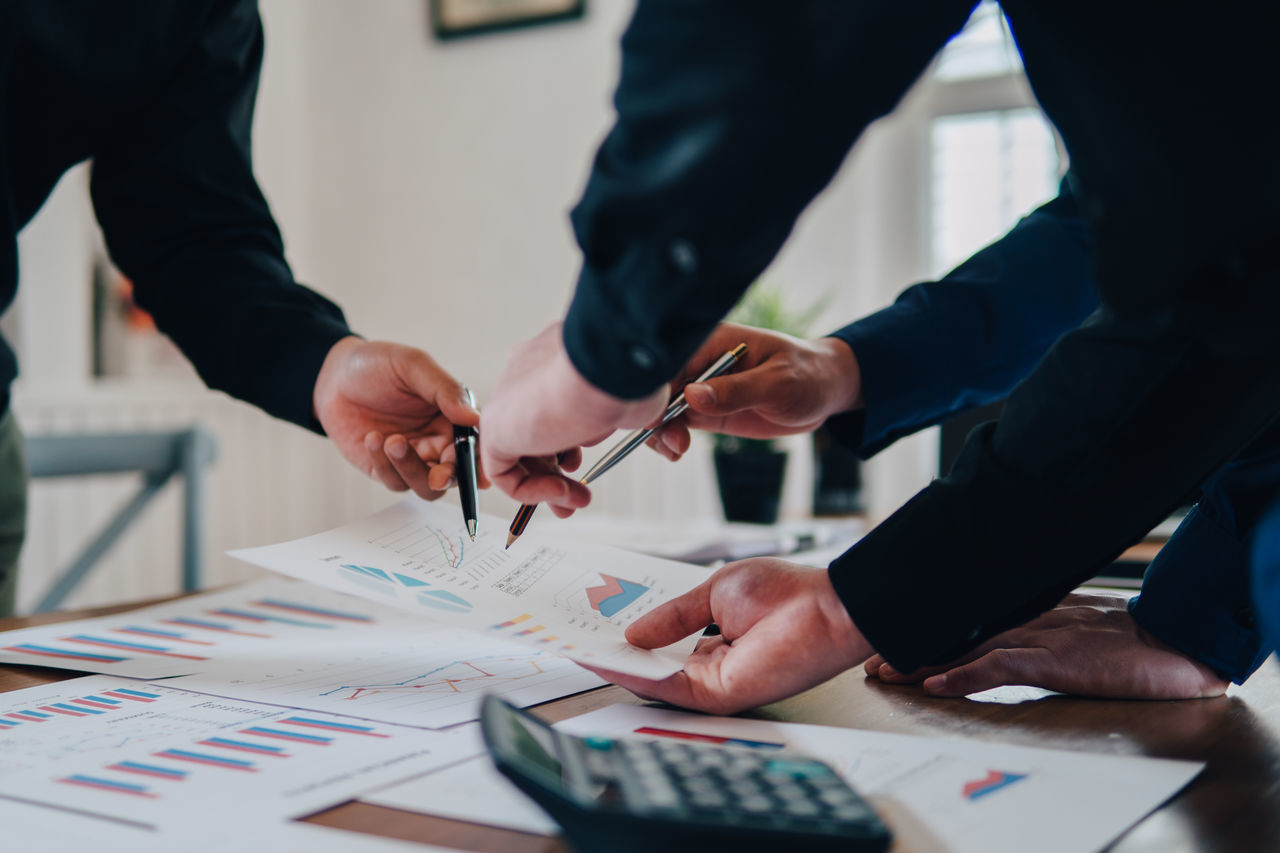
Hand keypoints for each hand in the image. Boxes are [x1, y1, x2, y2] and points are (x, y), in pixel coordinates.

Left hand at [313, 336, 486, 499]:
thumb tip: (474, 418)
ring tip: (392, 440)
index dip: (478, 459)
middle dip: (449, 477)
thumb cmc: (377, 365)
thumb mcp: (414, 366)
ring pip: (426, 486)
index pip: (474, 445)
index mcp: (452, 418)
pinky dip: (384, 464)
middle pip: (455, 474)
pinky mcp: (384, 469)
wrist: (332, 375)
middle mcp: (436, 442)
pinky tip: (372, 438)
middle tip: (439, 474)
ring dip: (412, 468)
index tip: (473, 463)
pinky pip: (394, 481)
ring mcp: (411, 458)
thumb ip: (446, 391)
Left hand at [480, 322, 666, 514]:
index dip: (570, 440)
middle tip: (580, 493)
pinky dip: (531, 491)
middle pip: (532, 433)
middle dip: (556, 472)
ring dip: (550, 486)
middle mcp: (526, 375)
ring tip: (579, 499)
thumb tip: (641, 416)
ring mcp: (508, 400)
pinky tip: (561, 491)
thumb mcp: (633, 393)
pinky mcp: (495, 427)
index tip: (588, 460)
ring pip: (519, 454)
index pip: (549, 405)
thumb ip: (626, 406)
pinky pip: (503, 471)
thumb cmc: (629, 372)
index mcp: (554, 360)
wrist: (610, 366)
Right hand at [581, 558, 872, 714]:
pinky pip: (668, 689)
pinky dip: (637, 676)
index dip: (631, 637)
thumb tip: (633, 632)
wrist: (825, 609)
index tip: (597, 627)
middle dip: (616, 654)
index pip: (664, 646)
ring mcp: (715, 683)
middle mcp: (712, 666)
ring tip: (579, 649)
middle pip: (655, 666)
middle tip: (576, 640)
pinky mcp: (719, 695)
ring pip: (655, 681)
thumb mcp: (714, 592)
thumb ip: (673, 616)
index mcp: (715, 640)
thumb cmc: (786, 593)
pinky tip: (610, 660)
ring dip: (618, 667)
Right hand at [646, 323, 862, 461]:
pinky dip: (669, 438)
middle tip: (676, 443)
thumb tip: (693, 395)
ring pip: (662, 409)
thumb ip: (737, 390)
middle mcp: (700, 361)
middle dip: (657, 416)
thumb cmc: (806, 376)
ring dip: (660, 432)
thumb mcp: (777, 383)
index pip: (671, 364)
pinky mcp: (706, 410)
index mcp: (712, 342)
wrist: (823, 390)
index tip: (658, 418)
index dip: (657, 391)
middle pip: (659, 388)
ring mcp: (701, 387)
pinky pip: (675, 422)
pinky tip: (677, 451)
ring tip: (677, 450)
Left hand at [864, 592, 1228, 699]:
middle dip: (910, 641)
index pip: (969, 614)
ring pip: (966, 646)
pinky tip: (935, 685)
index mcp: (1033, 607)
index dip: (929, 624)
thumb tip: (1013, 639)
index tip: (894, 631)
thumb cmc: (1136, 640)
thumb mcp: (1080, 627)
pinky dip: (964, 677)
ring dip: (922, 661)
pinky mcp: (1054, 659)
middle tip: (870, 652)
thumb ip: (1045, 627)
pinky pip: (999, 668)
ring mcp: (1039, 635)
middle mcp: (1028, 616)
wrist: (1179, 642)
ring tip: (885, 670)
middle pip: (956, 627)